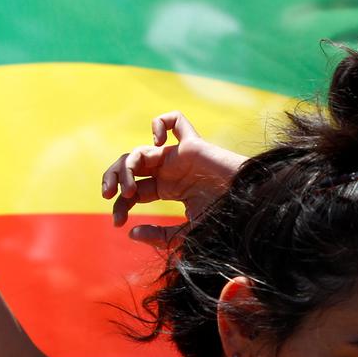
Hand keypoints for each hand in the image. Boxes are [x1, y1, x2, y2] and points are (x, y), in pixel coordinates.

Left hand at [101, 112, 245, 247]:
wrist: (249, 211)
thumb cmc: (223, 223)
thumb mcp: (186, 235)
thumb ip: (160, 236)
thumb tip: (131, 232)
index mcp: (168, 189)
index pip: (134, 190)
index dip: (120, 204)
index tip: (118, 223)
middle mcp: (171, 170)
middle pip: (131, 166)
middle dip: (113, 179)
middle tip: (108, 196)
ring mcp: (180, 156)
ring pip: (141, 149)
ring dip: (127, 167)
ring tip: (129, 189)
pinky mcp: (194, 145)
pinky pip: (176, 121)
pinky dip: (160, 123)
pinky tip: (156, 141)